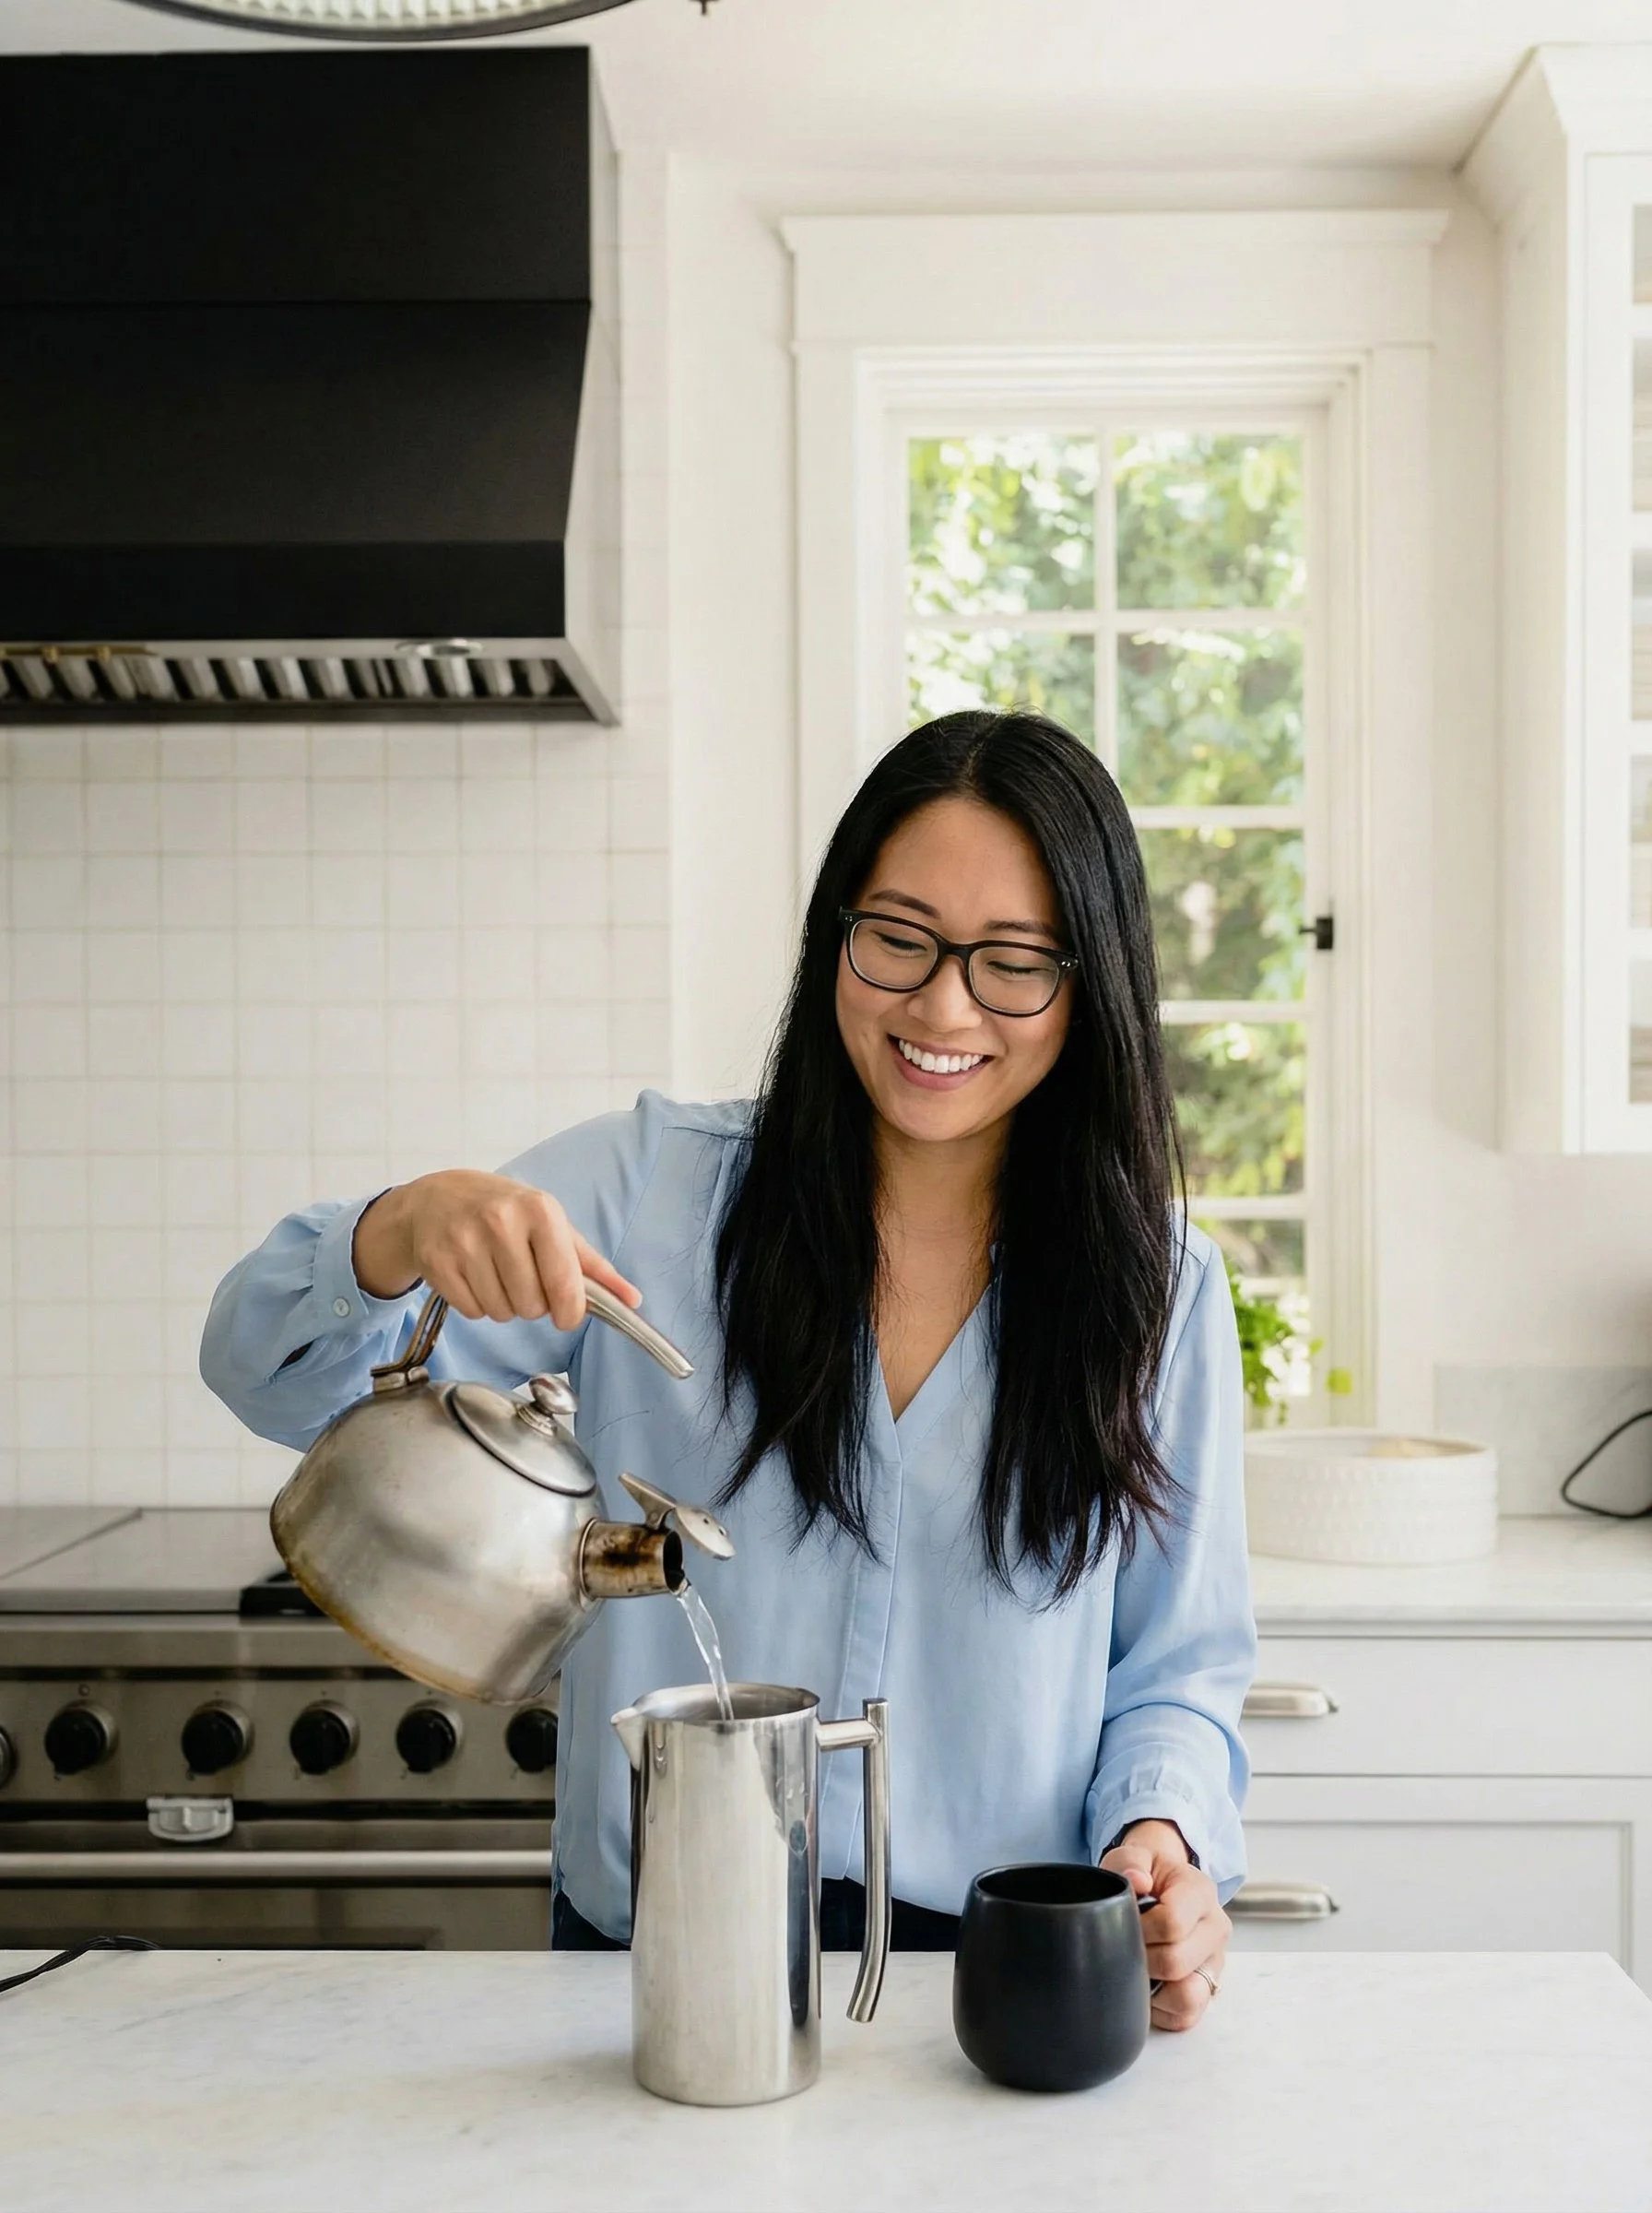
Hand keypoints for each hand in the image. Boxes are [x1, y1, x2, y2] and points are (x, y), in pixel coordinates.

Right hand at [352, 1171, 640, 1328]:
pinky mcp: (437, 1262)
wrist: (436, 1199)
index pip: (564, 1283)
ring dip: (505, 1305)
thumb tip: (632, 1301)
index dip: (570, 1310)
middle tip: (522, 1278)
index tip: (567, 1314)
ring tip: (496, 1274)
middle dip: (533, 1303)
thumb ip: (593, 1266)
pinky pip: (473, 1312)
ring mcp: (465, 1242)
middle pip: (532, 1305)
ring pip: (502, 1313)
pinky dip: (478, 1305)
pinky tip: (474, 1277)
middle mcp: (501, 1222)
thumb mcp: (552, 1225)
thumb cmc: (504, 1212)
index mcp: (540, 1210)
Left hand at [1100, 1819, 1228, 2032]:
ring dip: (1154, 1987)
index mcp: (1201, 1892)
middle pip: (1176, 1962)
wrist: (1163, 1886)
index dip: (1141, 1928)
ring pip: (1188, 1997)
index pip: (1173, 1922)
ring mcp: (1215, 1963)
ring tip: (1139, 1964)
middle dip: (1141, 1957)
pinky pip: (1185, 2016)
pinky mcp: (1209, 1990)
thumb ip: (1130, 1861)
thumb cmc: (1147, 1874)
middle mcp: (1216, 1929)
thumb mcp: (1135, 1855)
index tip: (1126, 1921)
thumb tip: (1136, 1881)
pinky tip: (1150, 1981)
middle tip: (1126, 1944)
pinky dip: (1161, 2007)